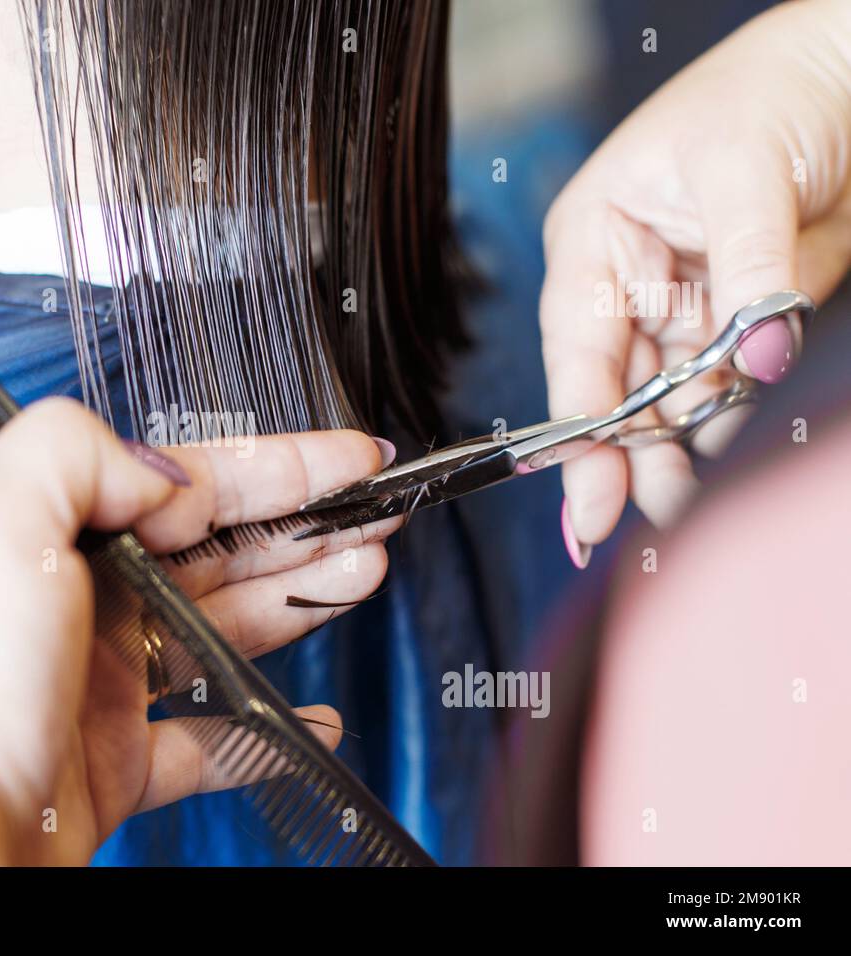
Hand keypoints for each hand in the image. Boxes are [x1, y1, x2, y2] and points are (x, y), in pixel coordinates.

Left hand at [0, 399, 396, 864]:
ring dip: (295, 603)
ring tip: (359, 578)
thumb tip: (161, 478)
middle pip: (214, 551)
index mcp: (49, 533)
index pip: (181, 480)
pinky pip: (208, 740)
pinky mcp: (115, 763)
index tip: (347, 459)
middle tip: (374, 520)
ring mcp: (99, 684)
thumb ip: (80, 453)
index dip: (274, 466)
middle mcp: (74, 602)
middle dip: (300, 528)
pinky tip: (310, 718)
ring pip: (221, 630)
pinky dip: (263, 728)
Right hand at [540, 0, 850, 564]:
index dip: (577, 429)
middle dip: (627, 455)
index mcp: (597, 242)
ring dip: (677, 449)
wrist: (849, 63)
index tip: (587, 500)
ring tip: (683, 500)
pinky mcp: (745, 320)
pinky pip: (732, 384)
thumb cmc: (769, 88)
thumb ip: (749, 271)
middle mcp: (634, 283)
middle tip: (637, 517)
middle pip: (616, 390)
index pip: (577, 350)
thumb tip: (757, 361)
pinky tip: (724, 451)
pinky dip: (731, 420)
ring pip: (671, 399)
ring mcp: (689, 305)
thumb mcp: (745, 170)